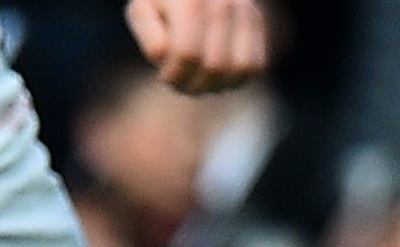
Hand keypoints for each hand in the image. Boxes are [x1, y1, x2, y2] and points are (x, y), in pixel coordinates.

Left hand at [126, 0, 268, 92]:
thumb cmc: (161, 2)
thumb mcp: (143, 11)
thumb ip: (149, 35)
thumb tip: (168, 56)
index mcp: (191, 0)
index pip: (187, 54)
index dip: (175, 76)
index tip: (164, 78)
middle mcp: (223, 0)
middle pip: (215, 66)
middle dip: (195, 85)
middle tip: (181, 85)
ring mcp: (244, 9)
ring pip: (240, 68)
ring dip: (218, 85)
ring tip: (199, 83)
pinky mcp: (257, 20)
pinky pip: (256, 65)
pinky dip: (237, 79)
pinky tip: (217, 76)